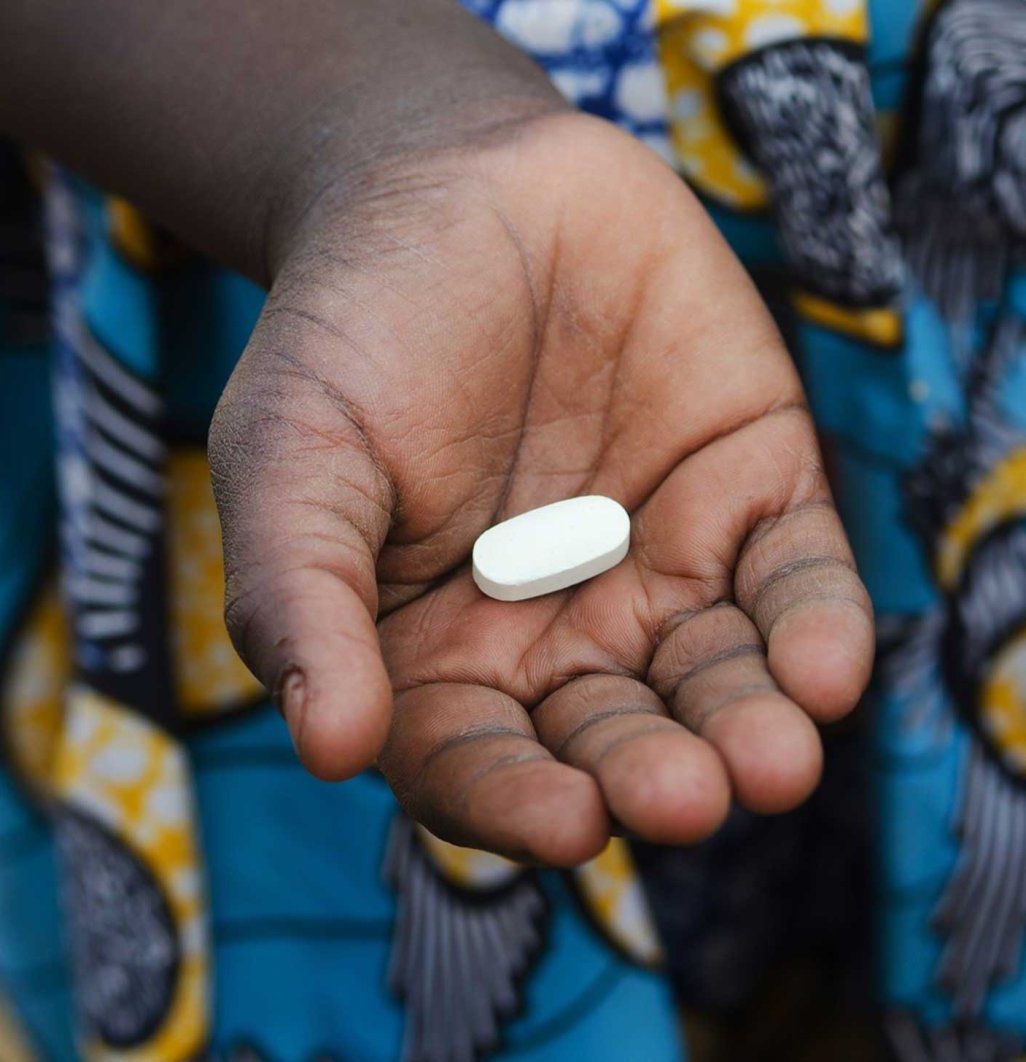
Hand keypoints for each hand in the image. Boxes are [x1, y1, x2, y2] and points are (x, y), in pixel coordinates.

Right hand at [209, 112, 873, 865]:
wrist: (457, 183)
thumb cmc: (350, 331)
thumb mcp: (290, 456)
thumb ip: (299, 596)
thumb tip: (323, 746)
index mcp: (437, 653)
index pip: (477, 762)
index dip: (519, 803)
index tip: (568, 824)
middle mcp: (554, 631)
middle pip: (611, 736)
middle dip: (651, 773)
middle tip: (685, 796)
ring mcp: (657, 565)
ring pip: (714, 677)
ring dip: (749, 726)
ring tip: (772, 765)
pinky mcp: (746, 491)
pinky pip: (792, 576)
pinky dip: (814, 625)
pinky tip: (825, 669)